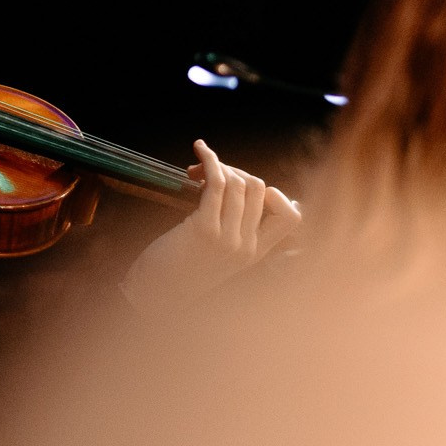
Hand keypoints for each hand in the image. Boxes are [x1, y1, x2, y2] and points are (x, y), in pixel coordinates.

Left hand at [120, 140, 300, 312]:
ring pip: (239, 182)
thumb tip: (236, 184)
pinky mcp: (204, 230)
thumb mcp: (216, 252)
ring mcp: (229, 239)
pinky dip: (210, 160)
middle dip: (235, 170)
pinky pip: (216, 183)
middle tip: (207, 175)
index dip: (273, 193)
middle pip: (259, 187)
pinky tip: (199, 150)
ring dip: (217, 165)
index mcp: (256, 253)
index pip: (292, 216)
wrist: (153, 295)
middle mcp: (247, 246)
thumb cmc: (178, 267)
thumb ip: (231, 226)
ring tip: (195, 170)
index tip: (242, 189)